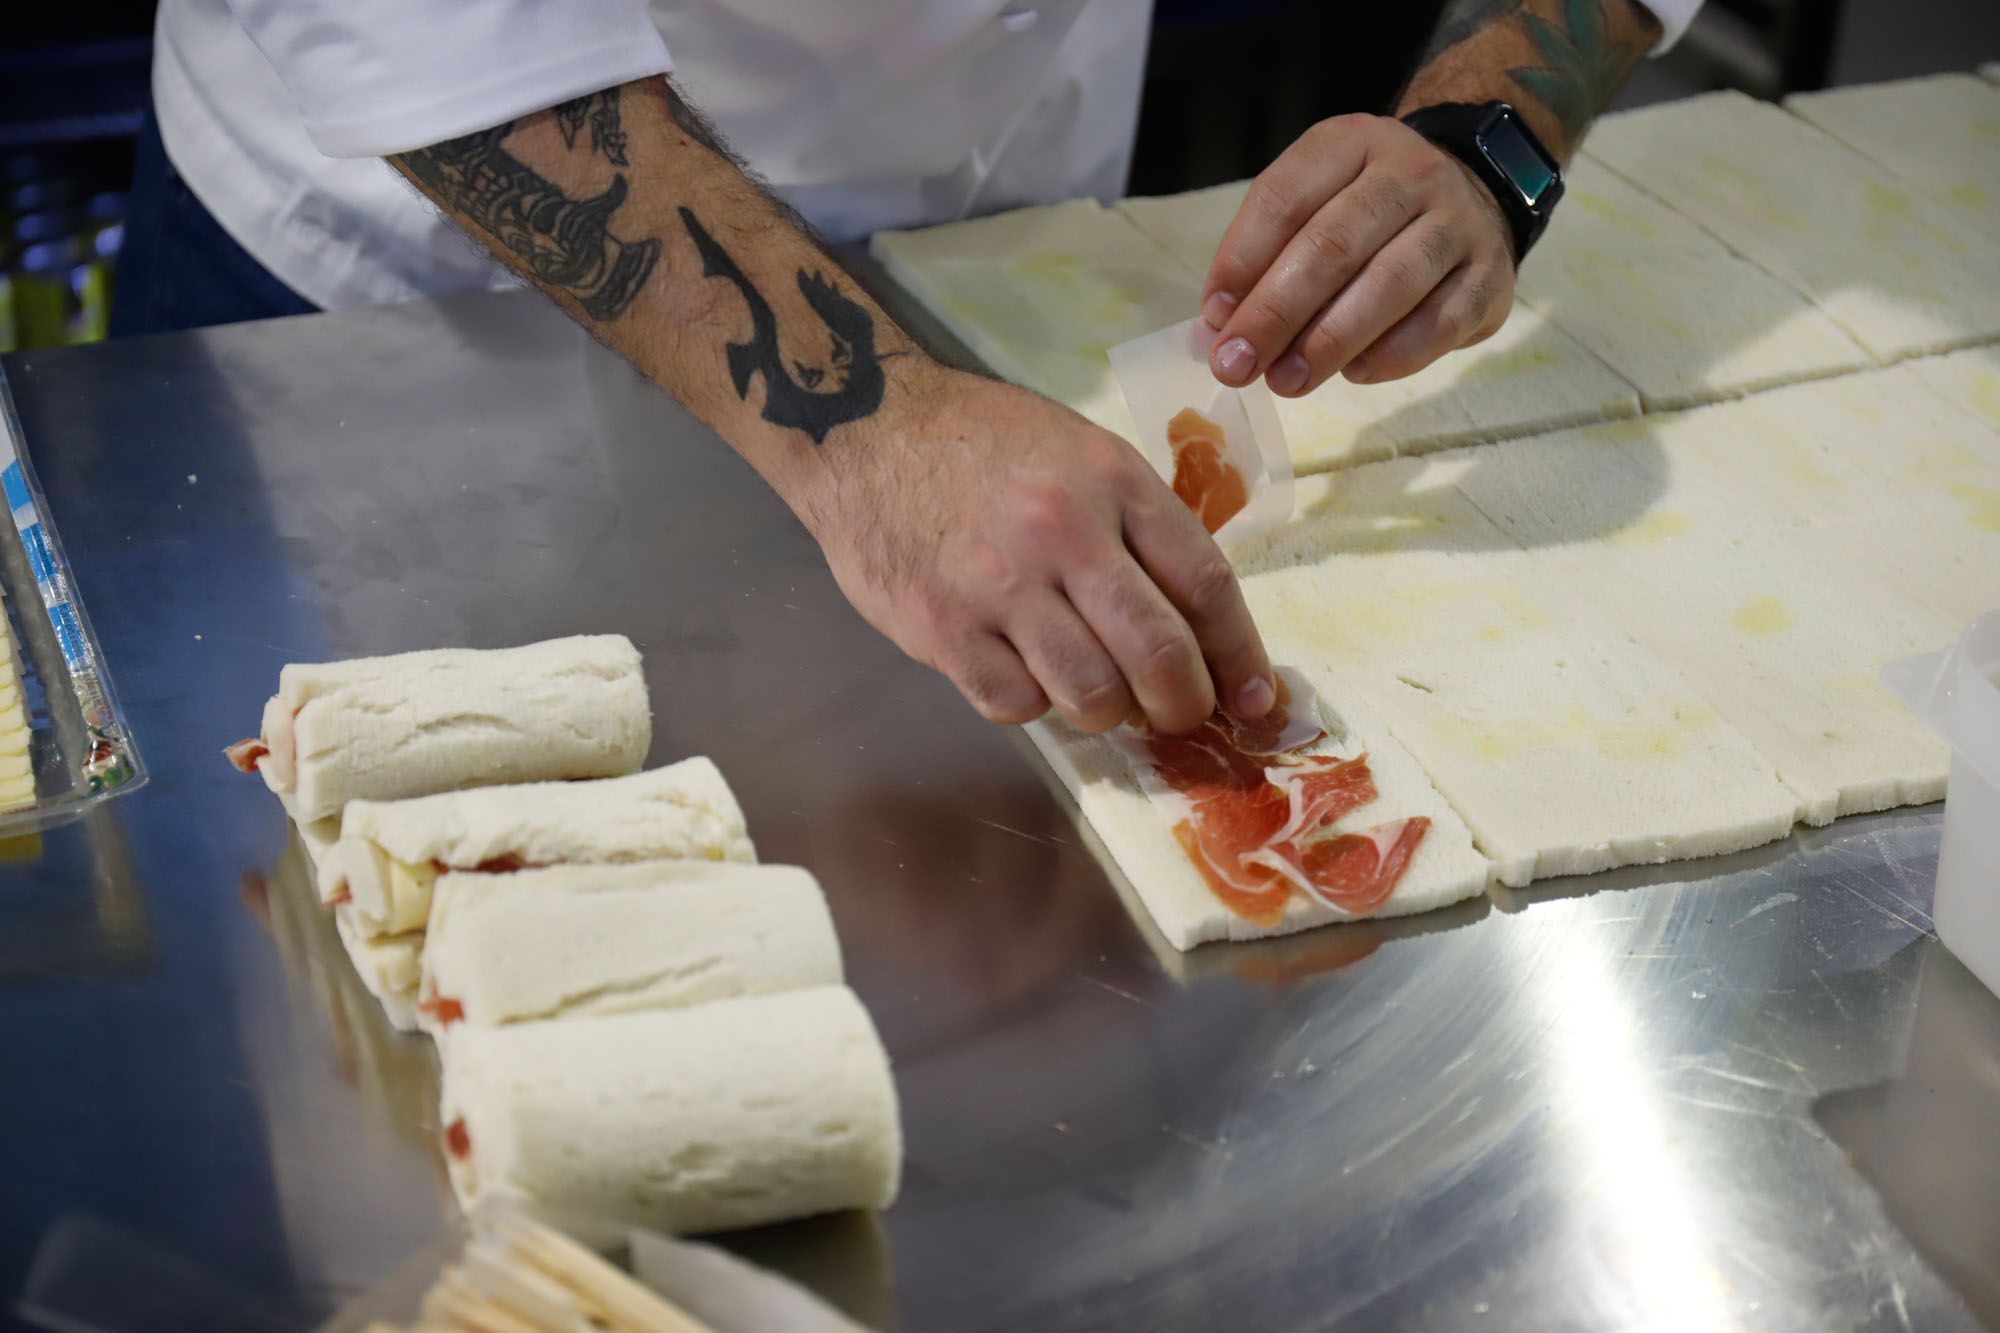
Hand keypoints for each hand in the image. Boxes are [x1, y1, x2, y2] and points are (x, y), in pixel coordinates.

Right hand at [795, 368, 1274, 733]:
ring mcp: (998, 585)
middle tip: (1178, 714)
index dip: (1240, 656)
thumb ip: (1140, 528)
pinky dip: (1033, 705)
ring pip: (1091, 695)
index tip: (1257, 699)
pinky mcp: (941, 628)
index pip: (1206, 584)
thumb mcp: (1082, 452)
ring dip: (1108, 711)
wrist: (863, 429)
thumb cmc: (984, 443)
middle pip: (1158, 654)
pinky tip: (1024, 672)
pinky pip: (1016, 705)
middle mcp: (1062, 532)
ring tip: (1096, 691)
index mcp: (1112, 481)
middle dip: (1184, 705)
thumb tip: (1200, 629)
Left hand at [1202, 114, 1515, 395]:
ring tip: (1286, 382)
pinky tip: (1354, 374)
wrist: (1476, 194)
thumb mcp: (1315, 204)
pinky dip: (1392, 355)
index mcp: (1351, 143)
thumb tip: (1214, 330)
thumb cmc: (1370, 213)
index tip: (1214, 319)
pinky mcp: (1491, 275)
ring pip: (1390, 283)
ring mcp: (1458, 221)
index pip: (1285, 198)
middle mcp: (1410, 172)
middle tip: (1238, 365)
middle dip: (1276, 313)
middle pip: (1333, 244)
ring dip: (1329, 341)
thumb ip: (1264, 259)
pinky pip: (1440, 322)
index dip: (1241, 261)